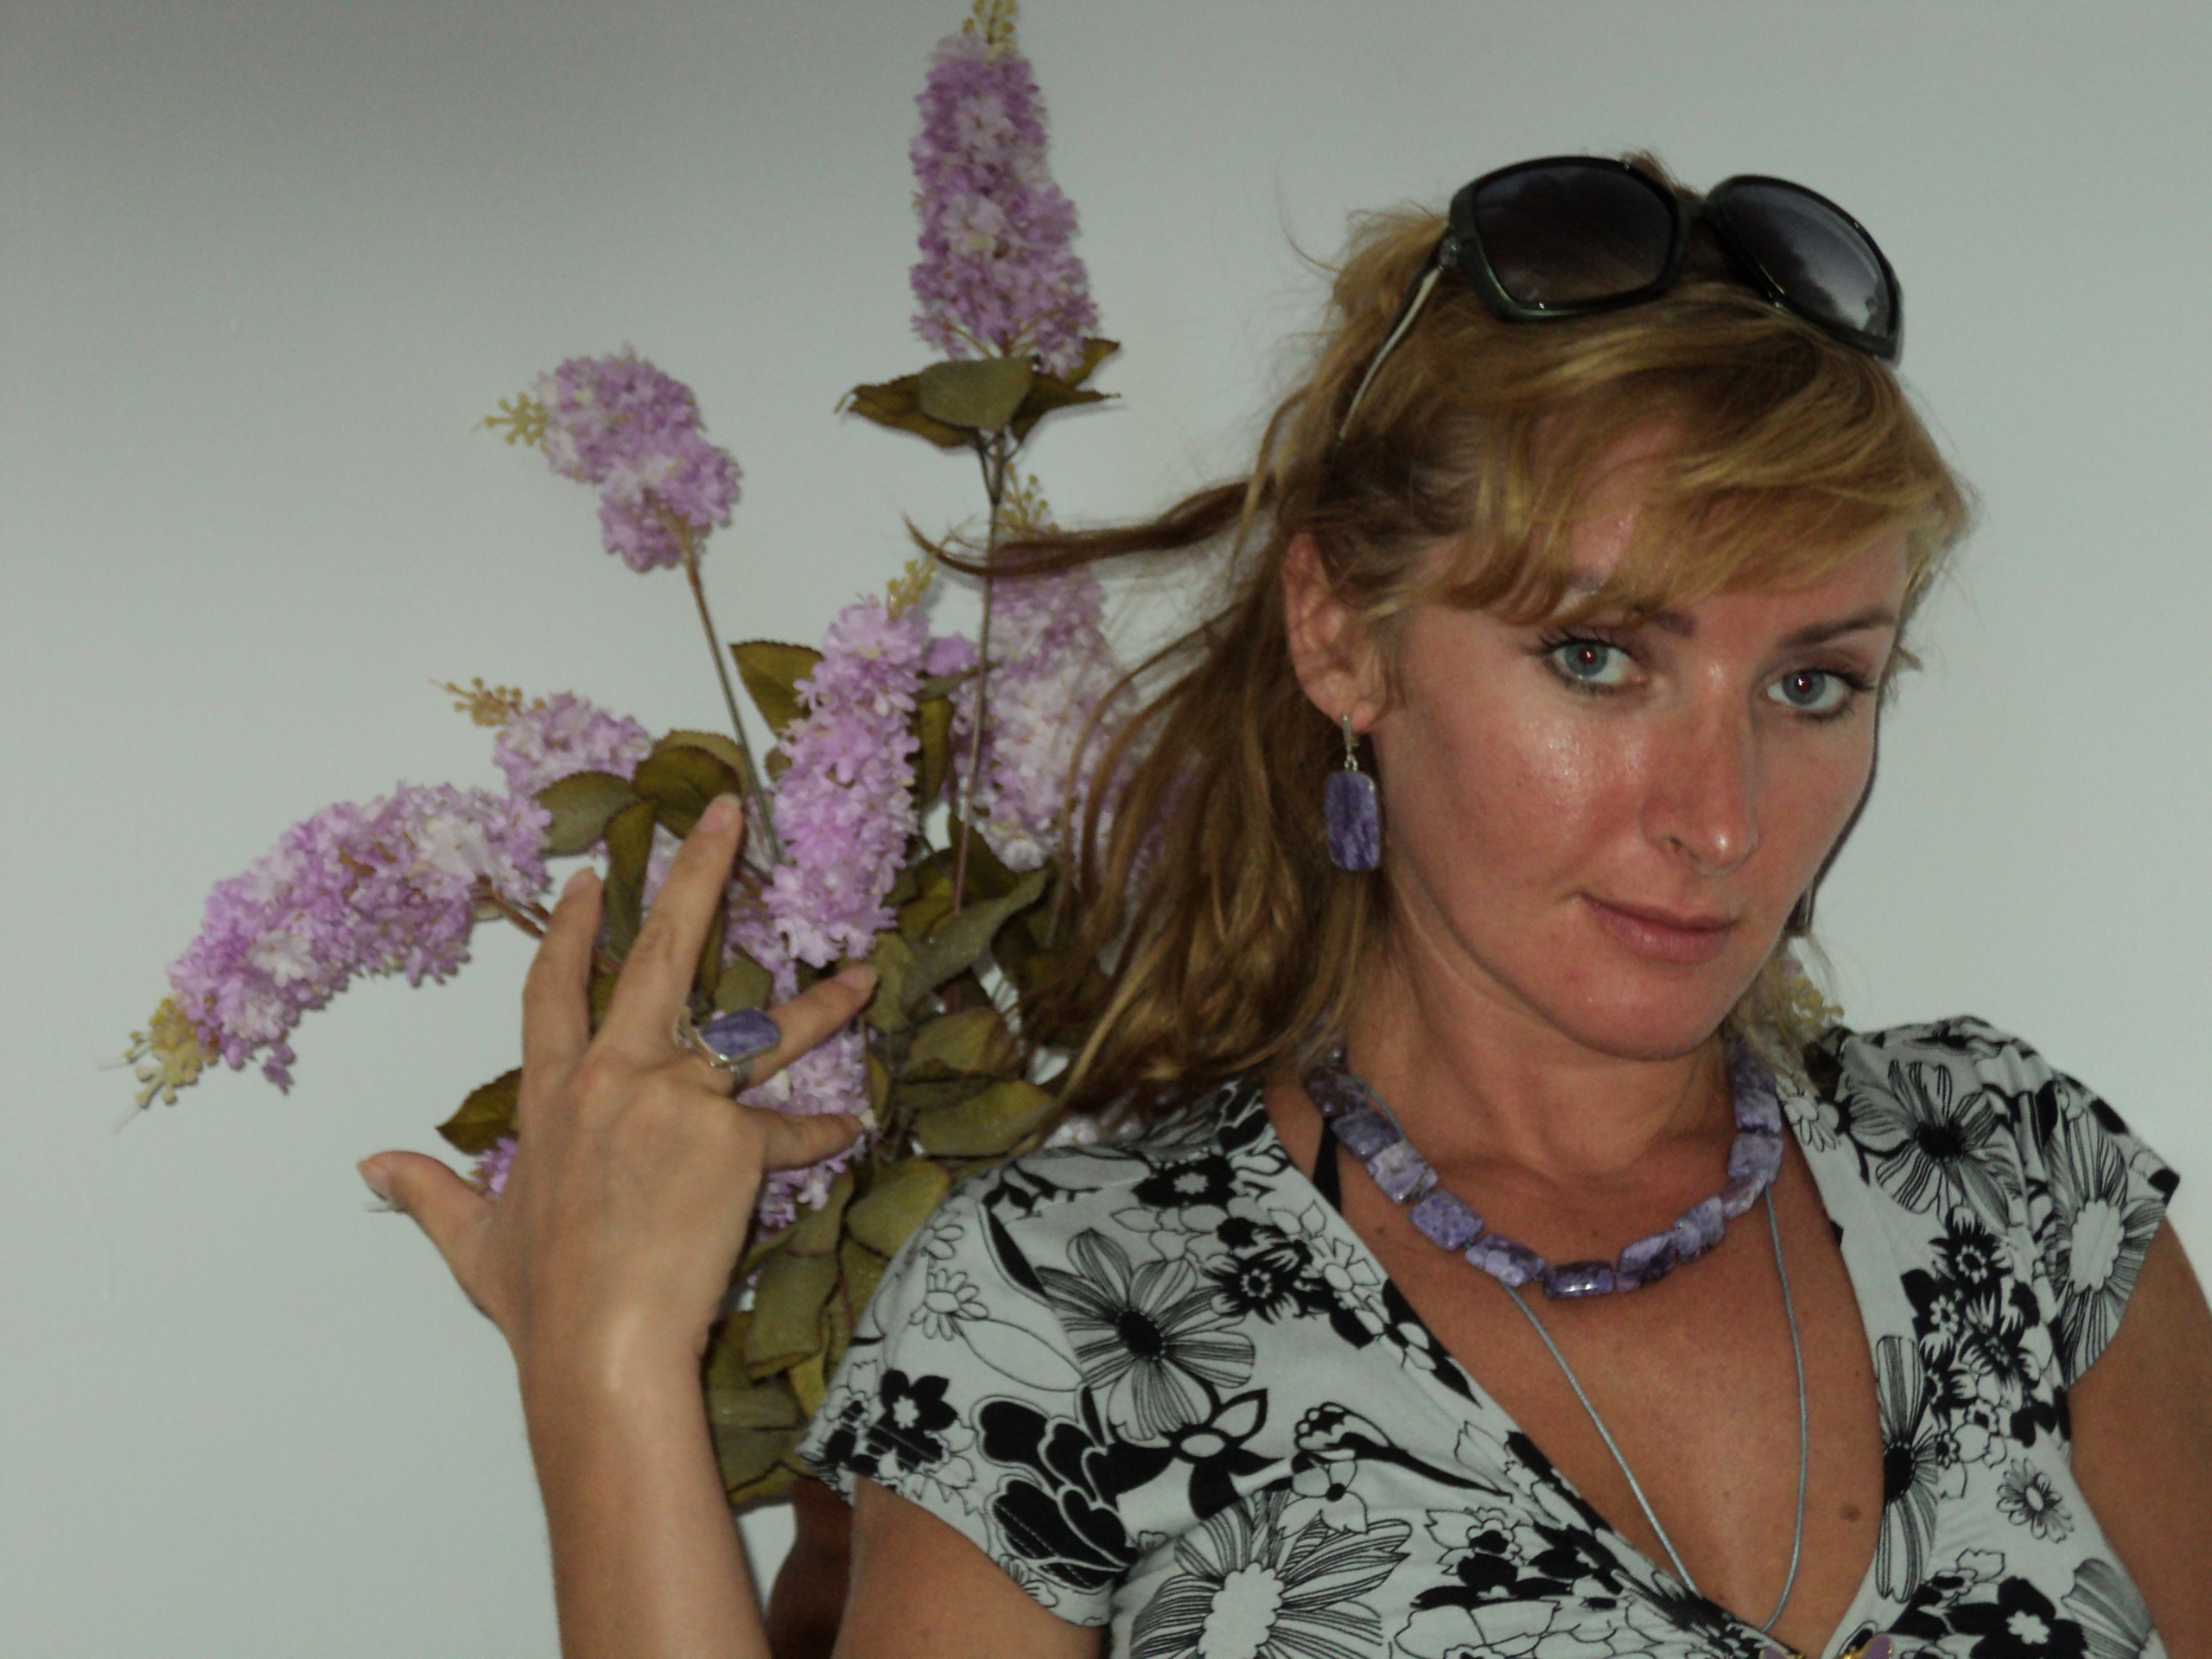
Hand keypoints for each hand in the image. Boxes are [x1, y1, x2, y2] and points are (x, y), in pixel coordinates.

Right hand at [358, 792, 872, 1385]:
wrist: (598, 1348)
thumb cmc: (542, 1303)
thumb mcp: (472, 1241)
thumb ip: (430, 1189)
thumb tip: (373, 1162)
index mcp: (553, 1095)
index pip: (555, 990)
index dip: (571, 928)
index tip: (592, 875)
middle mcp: (614, 1079)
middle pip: (659, 955)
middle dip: (696, 875)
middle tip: (725, 813)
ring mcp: (676, 1102)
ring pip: (758, 1031)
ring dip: (816, 1001)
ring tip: (858, 972)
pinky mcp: (732, 1140)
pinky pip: (793, 1129)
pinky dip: (825, 1130)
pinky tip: (853, 1124)